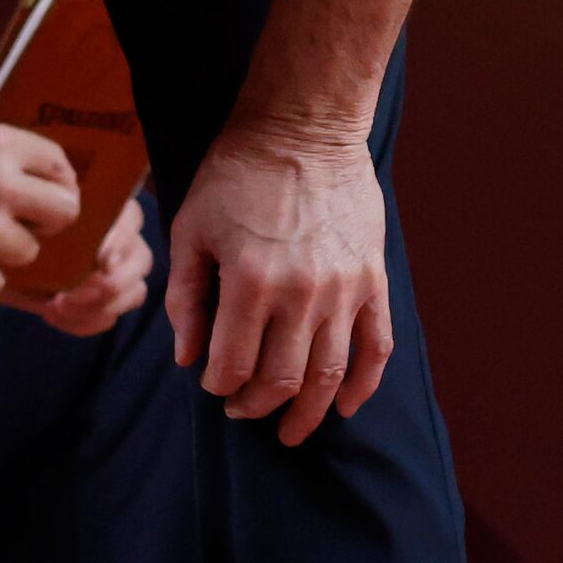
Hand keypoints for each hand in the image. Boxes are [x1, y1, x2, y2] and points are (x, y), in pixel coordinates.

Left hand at [0, 194, 153, 334]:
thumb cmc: (6, 228)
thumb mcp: (17, 219)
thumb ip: (44, 221)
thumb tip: (63, 227)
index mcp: (99, 208)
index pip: (131, 218)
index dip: (121, 239)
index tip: (101, 259)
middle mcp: (115, 239)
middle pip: (141, 258)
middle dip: (111, 282)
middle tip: (71, 293)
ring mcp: (114, 273)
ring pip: (135, 290)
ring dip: (98, 305)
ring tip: (56, 306)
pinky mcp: (103, 302)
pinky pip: (111, 317)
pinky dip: (86, 321)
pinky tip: (53, 314)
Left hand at [166, 127, 390, 445]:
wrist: (301, 132)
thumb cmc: (234, 177)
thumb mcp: (190, 229)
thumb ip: (186, 298)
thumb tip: (188, 359)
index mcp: (249, 282)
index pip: (234, 364)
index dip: (220, 386)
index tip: (212, 387)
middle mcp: (302, 294)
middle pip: (283, 379)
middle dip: (257, 405)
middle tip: (241, 412)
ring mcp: (345, 291)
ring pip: (330, 374)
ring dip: (308, 411)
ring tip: (289, 430)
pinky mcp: (373, 282)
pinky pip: (376, 348)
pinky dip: (363, 384)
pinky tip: (346, 406)